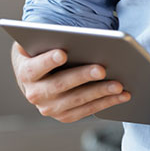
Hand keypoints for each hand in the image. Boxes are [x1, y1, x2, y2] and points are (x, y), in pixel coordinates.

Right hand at [10, 42, 130, 122]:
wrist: (36, 76)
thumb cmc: (43, 52)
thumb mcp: (40, 43)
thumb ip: (48, 38)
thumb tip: (68, 35)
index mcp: (26, 72)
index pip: (35, 67)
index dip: (48, 61)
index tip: (62, 53)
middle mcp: (35, 94)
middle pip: (60, 85)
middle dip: (83, 76)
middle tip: (102, 69)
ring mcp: (50, 108)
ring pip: (77, 100)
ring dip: (100, 92)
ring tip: (119, 84)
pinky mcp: (65, 116)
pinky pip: (88, 110)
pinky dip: (107, 103)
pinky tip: (122, 95)